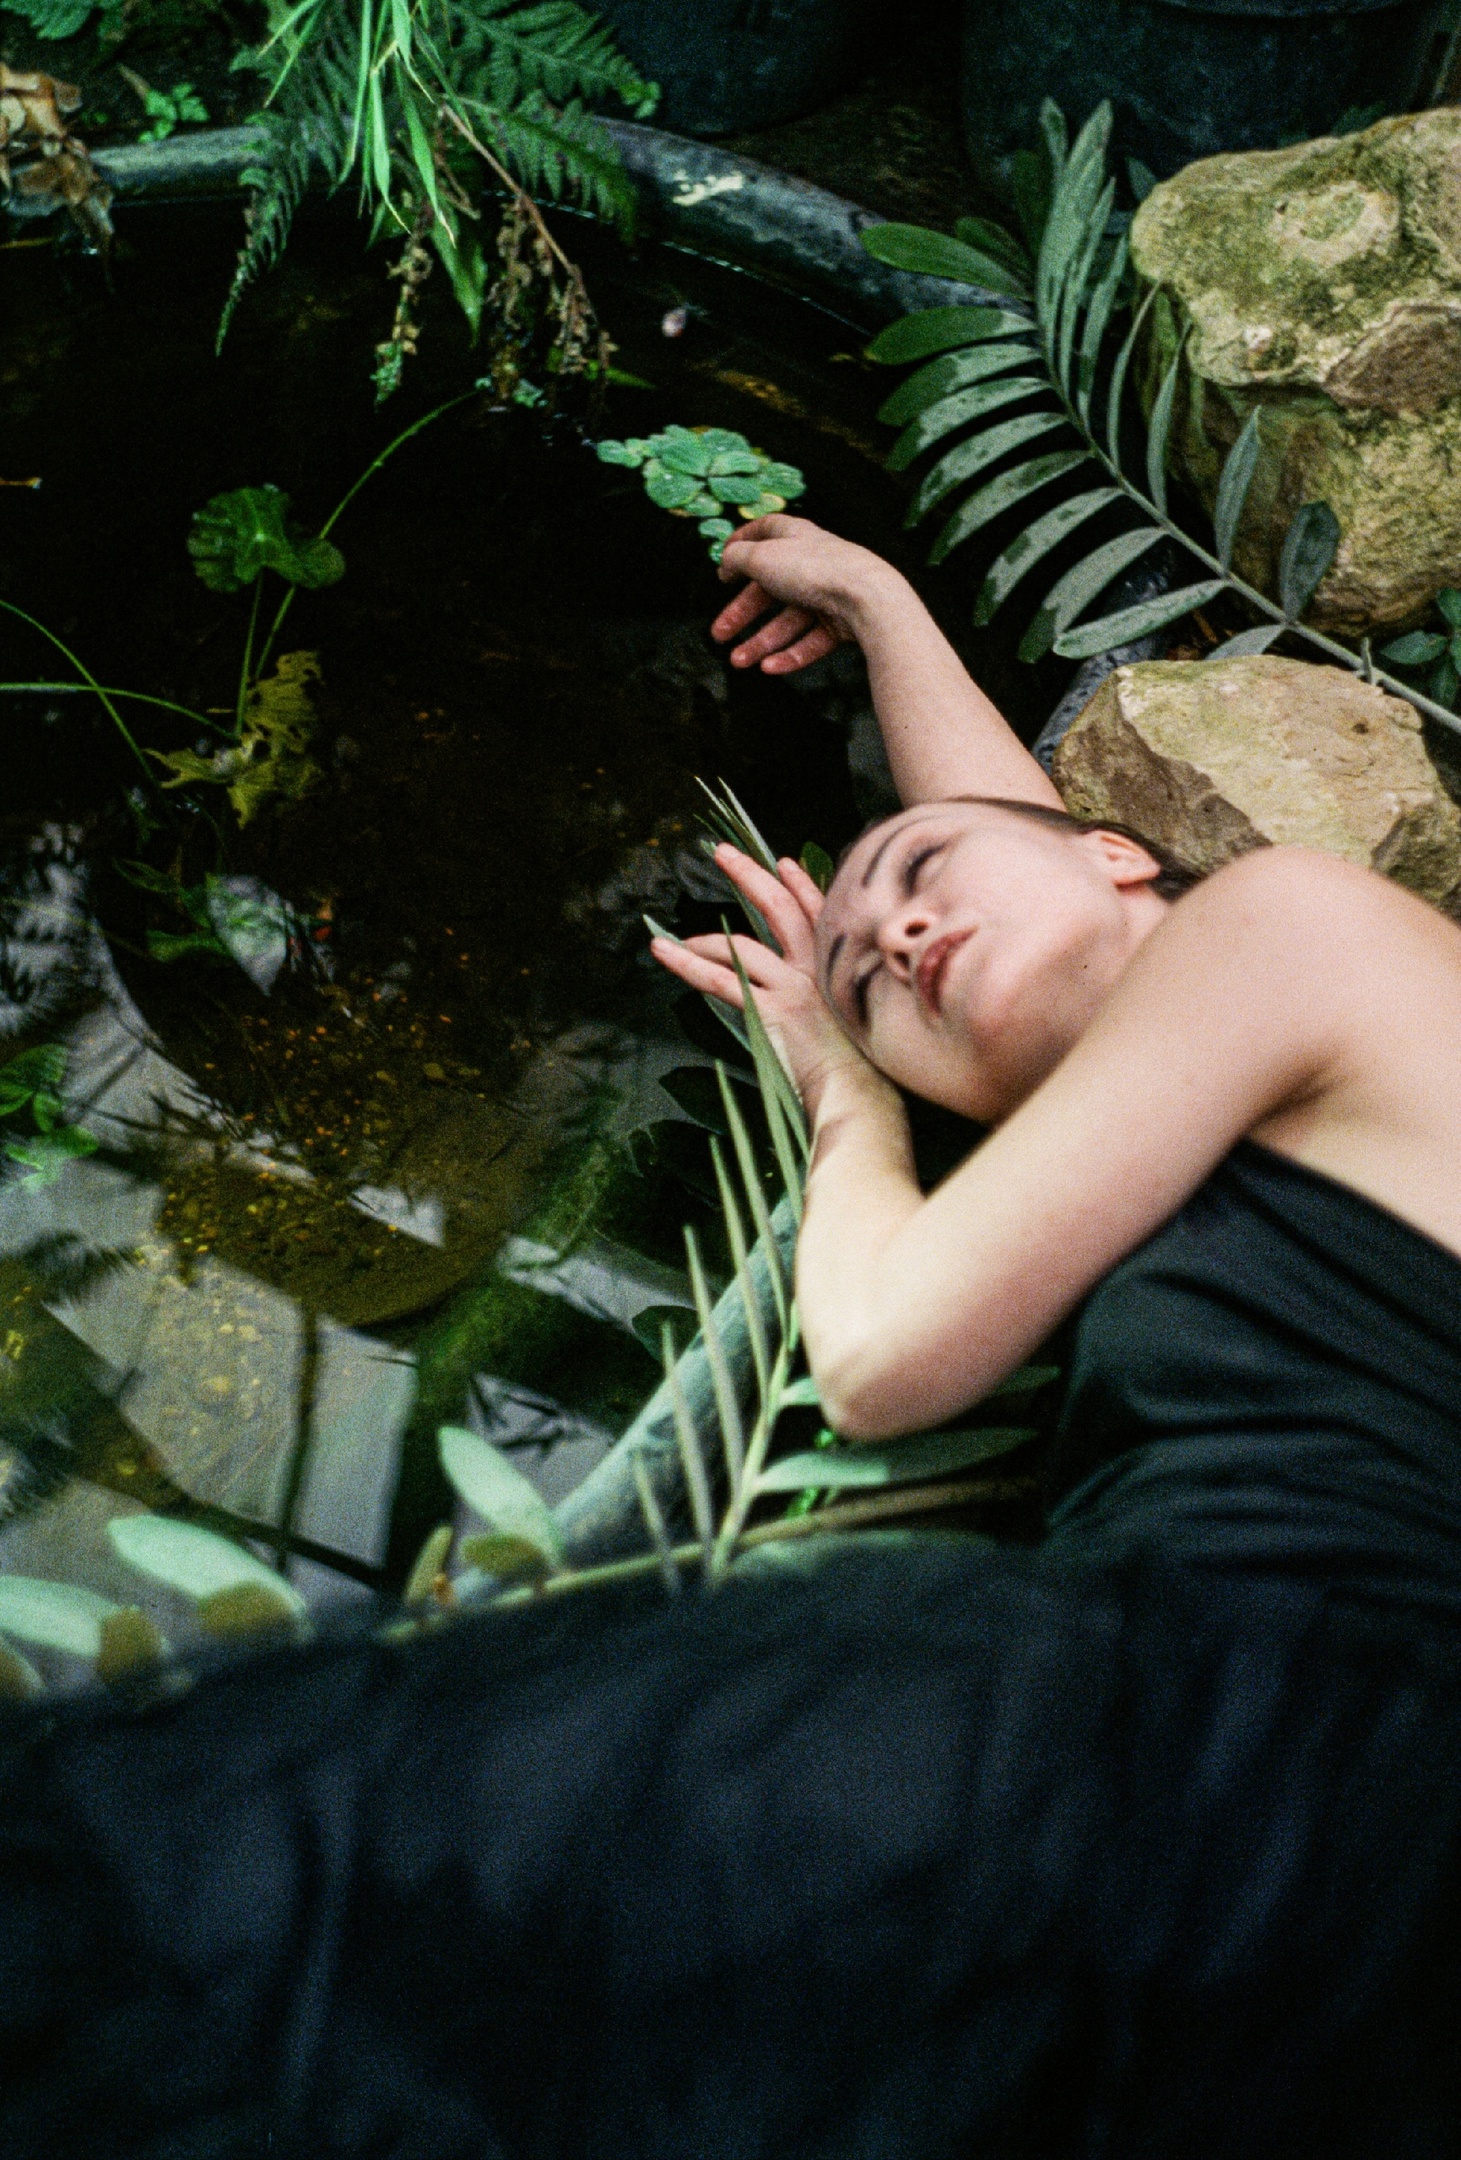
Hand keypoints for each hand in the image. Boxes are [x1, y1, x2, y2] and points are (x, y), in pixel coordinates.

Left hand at [650, 843, 873, 1112]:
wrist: (861, 1097)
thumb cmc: (861, 1073)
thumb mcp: (856, 1023)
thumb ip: (835, 1001)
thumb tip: (813, 1002)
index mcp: (842, 969)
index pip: (821, 913)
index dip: (802, 885)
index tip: (785, 864)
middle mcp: (820, 970)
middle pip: (783, 909)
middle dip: (750, 875)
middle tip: (722, 853)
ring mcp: (796, 988)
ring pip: (744, 946)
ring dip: (705, 938)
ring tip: (675, 934)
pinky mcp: (773, 1011)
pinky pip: (722, 980)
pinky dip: (689, 965)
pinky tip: (665, 953)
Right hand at [710, 515, 904, 675]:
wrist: (866, 598)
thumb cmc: (813, 569)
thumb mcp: (762, 557)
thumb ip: (738, 558)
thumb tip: (726, 560)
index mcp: (796, 538)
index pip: (766, 532)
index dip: (742, 543)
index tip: (724, 562)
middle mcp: (812, 564)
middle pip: (770, 590)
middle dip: (742, 614)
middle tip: (720, 634)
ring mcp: (828, 595)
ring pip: (788, 622)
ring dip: (761, 643)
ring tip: (739, 662)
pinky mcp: (841, 624)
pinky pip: (810, 641)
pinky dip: (790, 655)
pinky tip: (769, 668)